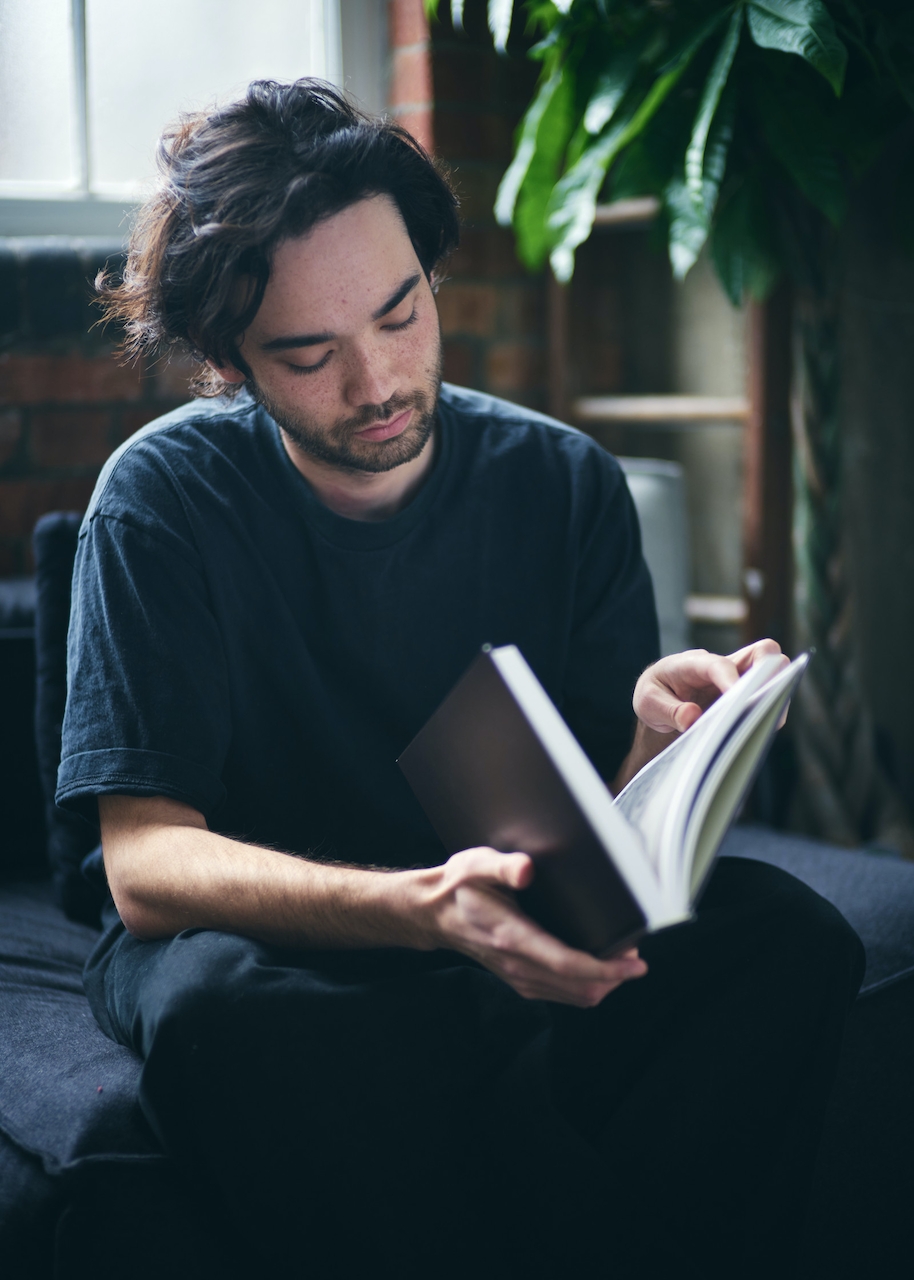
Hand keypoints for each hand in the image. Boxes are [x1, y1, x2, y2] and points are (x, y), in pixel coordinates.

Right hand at [420, 846, 646, 1006]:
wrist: (434, 913)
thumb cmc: (459, 886)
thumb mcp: (476, 864)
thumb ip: (504, 866)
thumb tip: (528, 870)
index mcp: (512, 937)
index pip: (568, 963)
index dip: (607, 968)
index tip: (635, 962)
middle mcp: (517, 964)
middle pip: (579, 987)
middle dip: (614, 976)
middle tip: (635, 954)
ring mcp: (519, 977)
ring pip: (574, 996)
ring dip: (604, 983)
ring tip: (623, 961)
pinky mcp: (521, 980)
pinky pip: (563, 994)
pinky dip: (587, 986)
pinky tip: (598, 968)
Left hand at [633, 638, 787, 734]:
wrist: (659, 697)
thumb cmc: (654, 695)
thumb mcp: (648, 704)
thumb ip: (668, 711)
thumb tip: (692, 718)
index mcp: (691, 663)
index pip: (718, 665)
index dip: (731, 680)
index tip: (738, 698)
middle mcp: (721, 665)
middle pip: (761, 652)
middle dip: (771, 672)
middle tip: (769, 700)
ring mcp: (738, 678)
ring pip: (772, 672)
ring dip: (776, 694)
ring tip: (771, 722)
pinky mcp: (746, 693)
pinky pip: (768, 695)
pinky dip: (772, 709)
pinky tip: (762, 730)